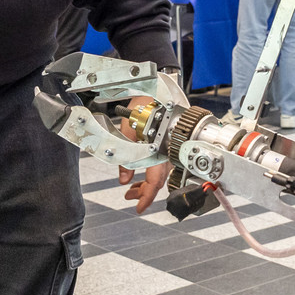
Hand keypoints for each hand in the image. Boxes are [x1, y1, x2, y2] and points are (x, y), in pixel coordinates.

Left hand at [117, 94, 167, 213]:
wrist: (157, 86)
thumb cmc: (144, 104)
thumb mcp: (127, 130)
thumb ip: (124, 157)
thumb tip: (123, 179)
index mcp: (159, 148)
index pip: (155, 181)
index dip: (147, 197)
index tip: (139, 208)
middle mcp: (168, 151)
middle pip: (159, 180)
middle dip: (143, 191)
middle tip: (129, 197)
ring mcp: (170, 147)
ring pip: (160, 173)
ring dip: (146, 182)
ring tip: (131, 189)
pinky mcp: (169, 143)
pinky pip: (162, 163)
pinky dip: (151, 171)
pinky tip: (140, 174)